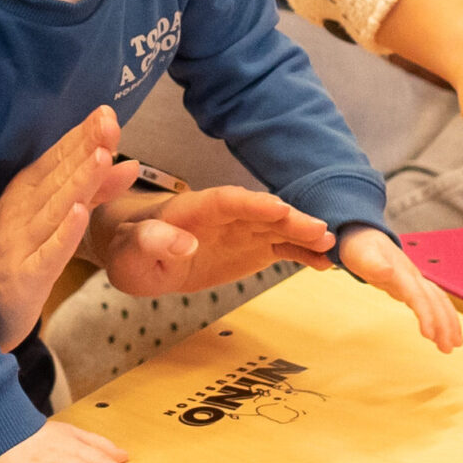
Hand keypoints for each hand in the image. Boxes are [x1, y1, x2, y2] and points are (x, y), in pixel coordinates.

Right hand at [0, 106, 137, 348]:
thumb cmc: (10, 264)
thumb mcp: (51, 224)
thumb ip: (90, 193)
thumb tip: (127, 162)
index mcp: (22, 198)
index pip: (54, 161)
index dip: (80, 136)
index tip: (106, 110)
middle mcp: (17, 215)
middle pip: (56, 177)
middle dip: (83, 147)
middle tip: (109, 118)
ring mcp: (18, 246)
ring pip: (53, 210)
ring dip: (77, 182)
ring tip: (102, 156)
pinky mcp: (22, 280)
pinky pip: (45, 255)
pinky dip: (62, 234)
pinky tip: (78, 213)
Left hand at [93, 184, 337, 296]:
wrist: (139, 254)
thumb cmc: (131, 250)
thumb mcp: (130, 252)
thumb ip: (151, 242)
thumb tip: (186, 243)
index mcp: (192, 209)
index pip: (225, 200)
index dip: (252, 203)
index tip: (279, 209)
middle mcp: (224, 215)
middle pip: (260, 212)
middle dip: (289, 219)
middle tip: (319, 230)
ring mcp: (241, 230)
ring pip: (277, 228)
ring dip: (303, 234)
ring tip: (332, 246)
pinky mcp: (251, 247)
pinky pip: (281, 247)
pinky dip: (303, 253)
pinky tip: (326, 262)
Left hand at [334, 226, 461, 351]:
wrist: (363, 234)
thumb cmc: (360, 247)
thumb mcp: (362, 255)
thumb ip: (374, 265)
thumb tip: (388, 272)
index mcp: (401, 272)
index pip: (418, 296)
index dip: (426, 315)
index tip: (429, 334)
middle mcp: (413, 276)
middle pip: (435, 301)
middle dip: (444, 324)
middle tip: (448, 348)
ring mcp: (414, 281)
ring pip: (438, 302)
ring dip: (448, 323)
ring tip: (453, 345)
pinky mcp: (412, 286)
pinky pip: (431, 302)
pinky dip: (439, 317)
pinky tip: (440, 333)